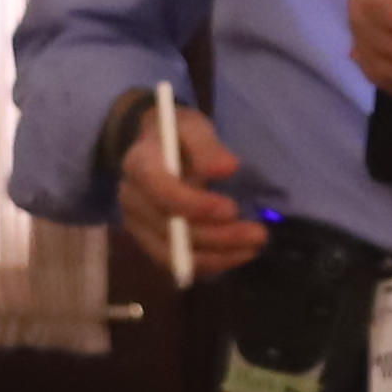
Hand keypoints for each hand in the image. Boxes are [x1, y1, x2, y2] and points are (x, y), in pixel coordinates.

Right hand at [112, 93, 263, 280]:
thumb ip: (207, 147)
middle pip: (171, 229)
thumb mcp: (194, 127)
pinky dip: (209, 263)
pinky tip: (237, 255)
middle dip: (218, 236)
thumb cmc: (178, 136)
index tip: (232, 209)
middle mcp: (132, 200)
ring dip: (218, 256)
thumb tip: (227, 168)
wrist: (156, 149)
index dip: (194, 205)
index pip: (160, 190)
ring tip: (253, 247)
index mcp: (138, 165)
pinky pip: (178, 263)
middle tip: (259, 234)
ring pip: (175, 253)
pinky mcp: (150, 242)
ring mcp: (138, 225)